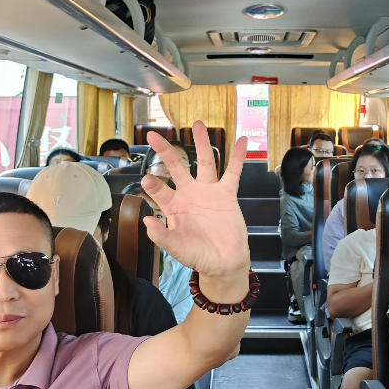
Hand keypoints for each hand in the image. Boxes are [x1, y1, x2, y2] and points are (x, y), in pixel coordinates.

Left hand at [142, 122, 250, 280]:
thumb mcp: (176, 248)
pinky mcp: (227, 195)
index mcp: (173, 206)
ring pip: (204, 162)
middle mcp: (189, 194)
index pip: (159, 189)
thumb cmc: (198, 256)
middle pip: (176, 167)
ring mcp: (208, 192)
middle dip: (165, 151)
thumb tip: (146, 222)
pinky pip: (233, 173)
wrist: (223, 263)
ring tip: (198, 125)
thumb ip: (161, 236)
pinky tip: (241, 141)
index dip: (152, 183)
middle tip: (153, 136)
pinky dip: (237, 157)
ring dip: (201, 143)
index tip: (146, 179)